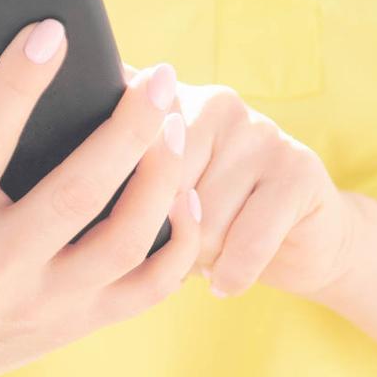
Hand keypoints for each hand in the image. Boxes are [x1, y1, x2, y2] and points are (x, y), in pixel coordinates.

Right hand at [0, 21, 202, 376]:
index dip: (17, 81)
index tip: (52, 31)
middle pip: (77, 193)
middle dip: (127, 128)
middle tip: (156, 75)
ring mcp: (43, 304)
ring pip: (124, 240)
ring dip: (161, 178)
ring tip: (176, 123)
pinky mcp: (77, 324)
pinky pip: (148, 288)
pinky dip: (179, 242)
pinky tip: (187, 193)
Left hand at [121, 64, 371, 303]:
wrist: (300, 242)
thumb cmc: (206, 222)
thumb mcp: (153, 201)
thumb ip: (116, 180)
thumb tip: (75, 197)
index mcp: (167, 99)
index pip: (122, 136)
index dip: (119, 191)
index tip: (122, 214)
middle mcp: (214, 102)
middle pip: (159, 188)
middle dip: (164, 235)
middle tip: (179, 243)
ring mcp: (260, 131)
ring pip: (202, 220)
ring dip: (202, 257)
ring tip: (210, 251)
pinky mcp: (297, 169)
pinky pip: (246, 239)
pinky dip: (233, 272)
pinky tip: (228, 278)